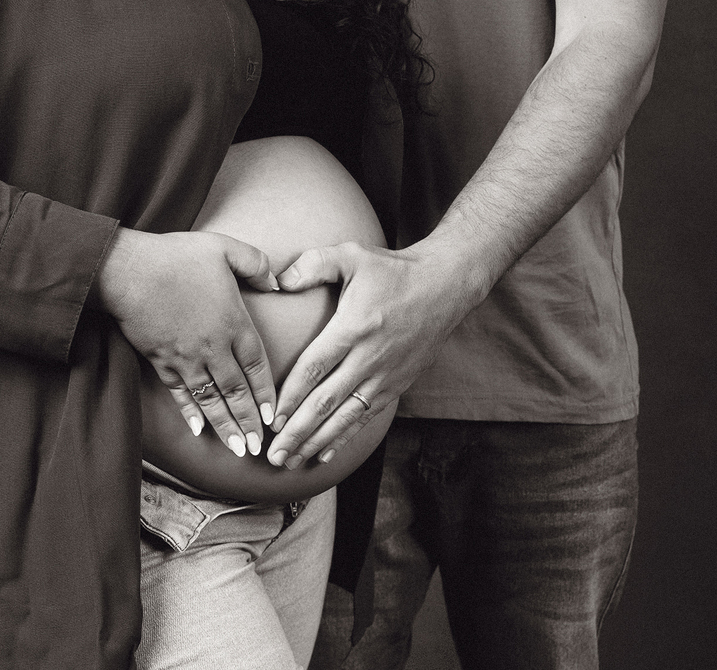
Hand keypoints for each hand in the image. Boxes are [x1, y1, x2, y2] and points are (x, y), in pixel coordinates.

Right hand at [95, 227, 278, 457]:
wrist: (127, 270)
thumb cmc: (176, 256)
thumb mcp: (225, 248)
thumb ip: (257, 264)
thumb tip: (277, 281)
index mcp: (233, 321)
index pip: (257, 365)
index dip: (267, 393)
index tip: (274, 417)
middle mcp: (213, 346)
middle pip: (236, 391)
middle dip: (248, 422)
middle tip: (258, 448)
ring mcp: (185, 357)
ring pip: (210, 399)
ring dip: (224, 426)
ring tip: (235, 448)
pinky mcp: (160, 359)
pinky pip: (179, 393)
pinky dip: (189, 412)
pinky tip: (197, 429)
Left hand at [265, 238, 482, 467]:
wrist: (446, 286)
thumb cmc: (393, 270)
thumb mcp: (352, 255)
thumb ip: (312, 265)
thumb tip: (277, 281)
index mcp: (354, 328)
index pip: (315, 369)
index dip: (290, 397)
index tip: (271, 419)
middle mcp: (370, 357)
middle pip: (326, 402)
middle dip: (297, 432)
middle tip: (272, 455)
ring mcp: (385, 375)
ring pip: (346, 417)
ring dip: (316, 441)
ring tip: (290, 461)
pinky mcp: (397, 384)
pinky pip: (366, 417)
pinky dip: (344, 437)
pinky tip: (324, 454)